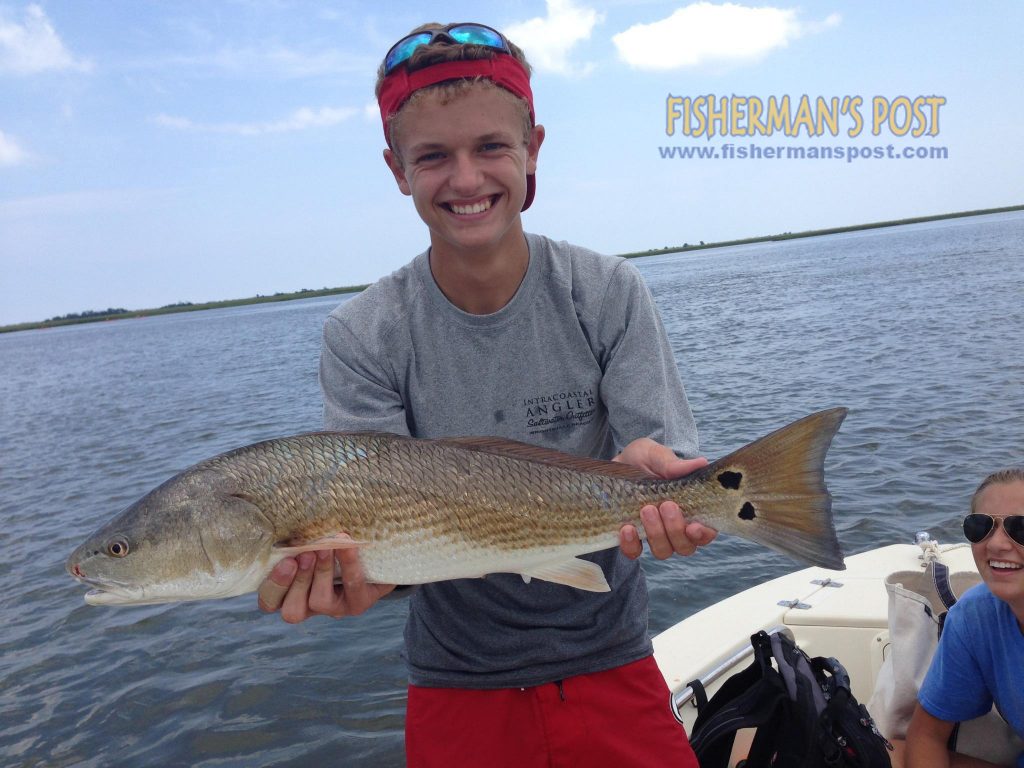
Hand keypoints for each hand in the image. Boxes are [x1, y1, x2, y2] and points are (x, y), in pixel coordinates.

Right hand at [257, 548, 395, 622]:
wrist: (377, 548)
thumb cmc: (335, 537)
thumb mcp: (312, 536)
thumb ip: (297, 535)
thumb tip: (283, 516)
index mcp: (291, 591)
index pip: (270, 602)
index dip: (273, 587)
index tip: (284, 560)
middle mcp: (311, 604)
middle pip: (292, 611)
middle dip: (295, 582)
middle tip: (304, 554)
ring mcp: (335, 607)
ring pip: (320, 601)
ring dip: (321, 572)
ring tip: (326, 547)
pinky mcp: (359, 602)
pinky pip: (353, 587)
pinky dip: (349, 564)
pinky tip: (348, 545)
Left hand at [613, 437, 716, 559]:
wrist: (618, 463)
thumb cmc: (645, 459)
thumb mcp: (657, 456)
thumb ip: (675, 464)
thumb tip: (701, 462)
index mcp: (692, 510)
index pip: (706, 532)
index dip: (703, 534)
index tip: (693, 526)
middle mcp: (676, 528)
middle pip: (685, 546)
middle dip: (675, 529)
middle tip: (665, 505)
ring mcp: (654, 535)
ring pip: (663, 551)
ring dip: (656, 535)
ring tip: (645, 510)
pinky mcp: (632, 537)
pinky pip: (634, 552)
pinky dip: (631, 544)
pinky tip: (626, 529)